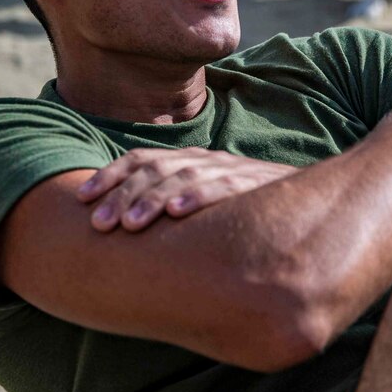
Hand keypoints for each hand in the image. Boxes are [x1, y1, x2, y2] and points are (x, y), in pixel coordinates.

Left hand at [76, 147, 297, 231]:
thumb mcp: (207, 202)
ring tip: (130, 224)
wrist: (311, 198)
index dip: (110, 176)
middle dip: (122, 194)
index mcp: (190, 161)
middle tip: (99, 224)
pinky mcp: (254, 185)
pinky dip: (198, 197)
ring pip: (183, 177)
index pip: (142, 159)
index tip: (80, 199)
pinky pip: (223, 187)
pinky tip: (177, 213)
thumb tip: (125, 232)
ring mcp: (230, 170)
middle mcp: (205, 160)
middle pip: (154, 168)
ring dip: (152, 199)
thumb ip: (174, 206)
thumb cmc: (248, 209)